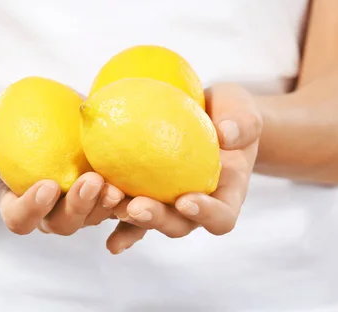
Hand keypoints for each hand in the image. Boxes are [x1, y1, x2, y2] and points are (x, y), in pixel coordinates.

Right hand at [0, 105, 124, 235]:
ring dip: (105, 205)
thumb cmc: (12, 119)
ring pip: (94, 218)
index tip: (48, 184)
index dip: (32, 208)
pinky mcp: (105, 194)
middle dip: (77, 208)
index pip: (20, 218)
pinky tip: (137, 188)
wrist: (48, 111)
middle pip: (62, 224)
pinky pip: (119, 207)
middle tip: (91, 182)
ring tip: (116, 184)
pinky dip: (129, 204)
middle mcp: (50, 211)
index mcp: (17, 201)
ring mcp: (81, 205)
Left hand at [106, 82, 261, 253]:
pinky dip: (112, 213)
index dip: (205, 214)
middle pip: (179, 225)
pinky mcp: (146, 190)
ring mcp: (169, 201)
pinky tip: (95, 211)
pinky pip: (128, 206)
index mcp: (227, 193)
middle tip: (137, 206)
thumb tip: (226, 133)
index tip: (186, 199)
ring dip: (129, 217)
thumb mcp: (243, 112)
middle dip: (157, 220)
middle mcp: (197, 205)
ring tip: (110, 202)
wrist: (211, 112)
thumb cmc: (232, 114)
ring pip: (150, 220)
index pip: (221, 216)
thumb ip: (242, 122)